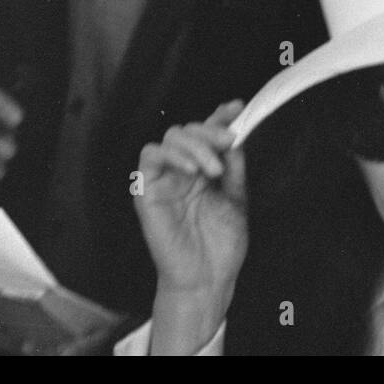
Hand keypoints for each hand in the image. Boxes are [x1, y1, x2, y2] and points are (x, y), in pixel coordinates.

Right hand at [135, 100, 248, 293]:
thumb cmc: (220, 243)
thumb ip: (233, 167)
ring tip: (213, 167)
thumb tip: (234, 137)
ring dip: (194, 144)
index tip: (237, 106)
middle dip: (210, 131)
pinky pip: (149, 158)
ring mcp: (164, 179)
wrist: (207, 277)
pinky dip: (171, 155)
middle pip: (188, 130)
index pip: (206, 134)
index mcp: (203, 170)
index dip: (219, 116)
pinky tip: (190, 169)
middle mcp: (182, 170)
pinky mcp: (146, 191)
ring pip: (169, 138)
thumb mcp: (236, 198)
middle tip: (228, 142)